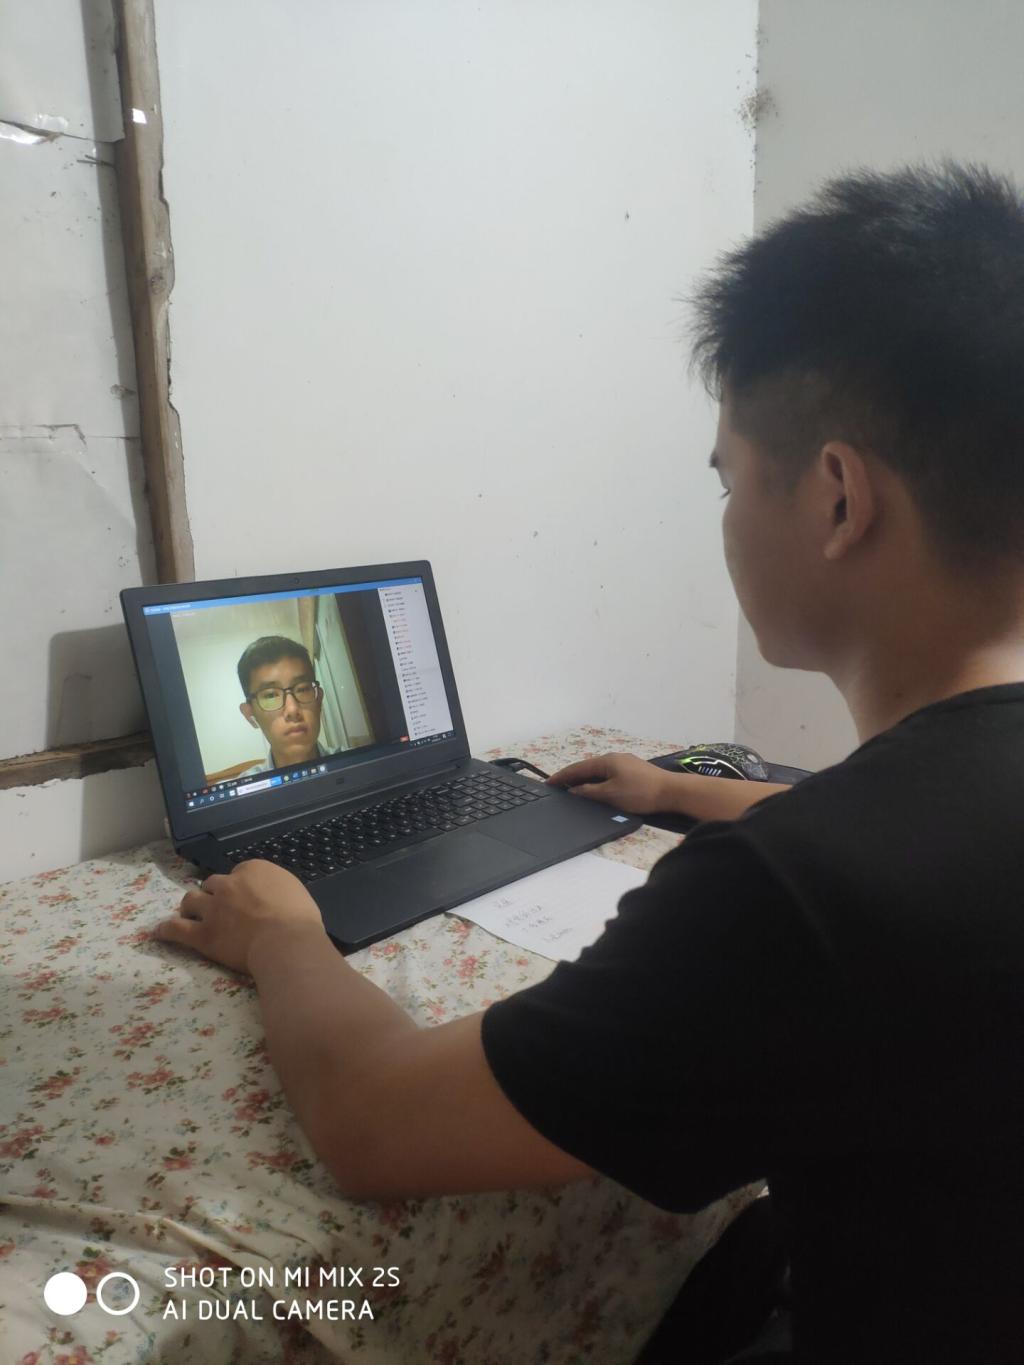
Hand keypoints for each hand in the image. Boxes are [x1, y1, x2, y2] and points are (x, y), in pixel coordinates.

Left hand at [154, 860, 327, 973]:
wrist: (286, 942)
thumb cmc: (300, 919)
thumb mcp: (295, 891)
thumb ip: (277, 889)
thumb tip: (273, 896)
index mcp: (253, 870)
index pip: (239, 872)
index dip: (240, 885)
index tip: (244, 896)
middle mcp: (228, 884)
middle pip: (211, 883)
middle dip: (213, 894)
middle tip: (218, 907)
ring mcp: (212, 909)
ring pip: (190, 900)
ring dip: (191, 906)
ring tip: (191, 914)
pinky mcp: (202, 934)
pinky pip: (176, 930)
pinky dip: (167, 930)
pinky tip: (160, 932)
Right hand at [546, 751, 671, 814]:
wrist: (672, 792)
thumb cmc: (640, 793)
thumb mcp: (610, 795)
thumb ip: (589, 792)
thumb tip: (574, 790)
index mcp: (606, 760)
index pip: (577, 768)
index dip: (562, 776)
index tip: (548, 783)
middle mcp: (614, 758)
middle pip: (587, 767)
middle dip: (572, 777)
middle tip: (558, 788)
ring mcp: (625, 763)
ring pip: (599, 771)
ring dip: (585, 779)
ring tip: (574, 790)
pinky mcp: (634, 771)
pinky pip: (609, 774)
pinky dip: (598, 781)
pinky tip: (597, 789)